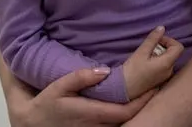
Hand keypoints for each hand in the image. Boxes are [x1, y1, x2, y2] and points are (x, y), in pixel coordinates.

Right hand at [8, 67, 154, 126]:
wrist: (33, 124)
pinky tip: (132, 103)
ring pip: (123, 123)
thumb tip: (104, 71)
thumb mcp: (59, 86)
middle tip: (158, 87)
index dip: (143, 101)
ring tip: (149, 92)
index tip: (155, 87)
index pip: (125, 111)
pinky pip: (115, 125)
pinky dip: (126, 115)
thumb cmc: (46, 103)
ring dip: (137, 110)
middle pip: (128, 118)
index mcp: (91, 113)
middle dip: (145, 104)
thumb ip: (81, 77)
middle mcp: (96, 126)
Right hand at [122, 26, 184, 100]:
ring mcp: (165, 78)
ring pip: (168, 60)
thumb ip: (153, 39)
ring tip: (146, 55)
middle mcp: (169, 71)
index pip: (178, 47)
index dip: (169, 40)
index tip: (157, 40)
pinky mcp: (159, 81)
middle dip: (163, 47)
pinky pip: (164, 67)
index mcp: (167, 63)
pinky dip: (158, 61)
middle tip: (149, 47)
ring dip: (160, 54)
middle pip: (173, 53)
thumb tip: (162, 28)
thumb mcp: (141, 52)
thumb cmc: (132, 70)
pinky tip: (146, 63)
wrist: (123, 90)